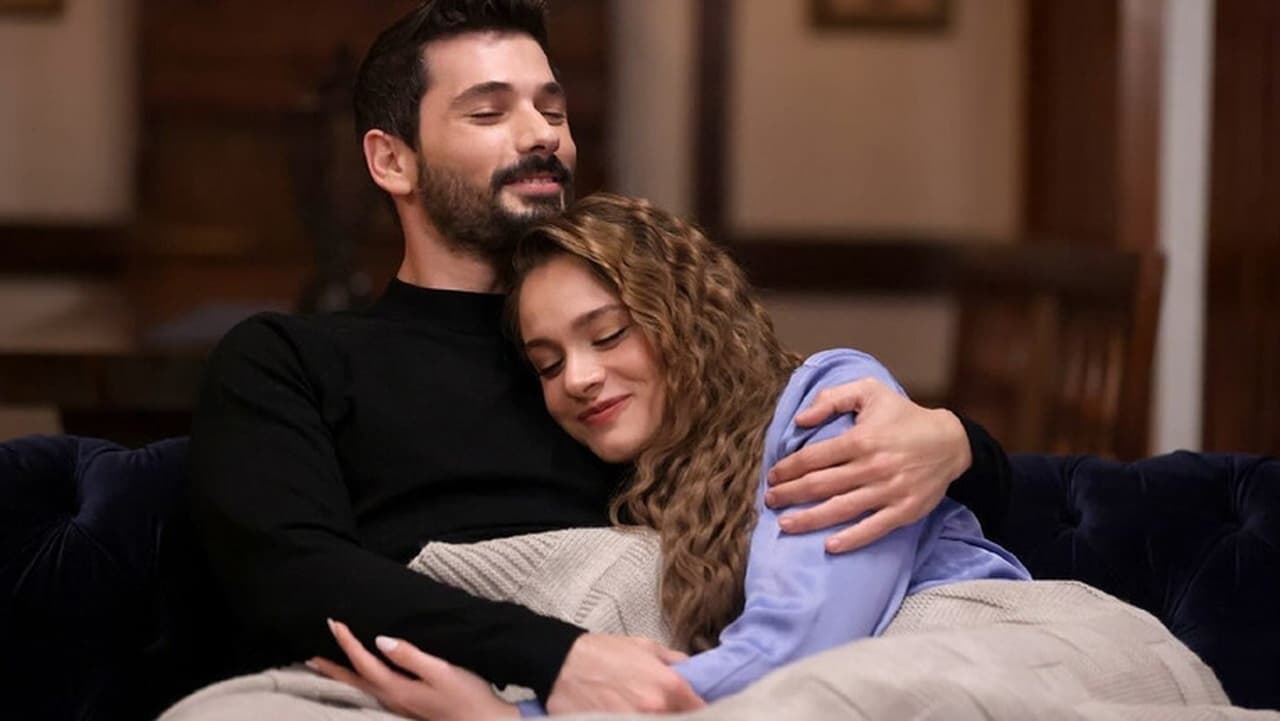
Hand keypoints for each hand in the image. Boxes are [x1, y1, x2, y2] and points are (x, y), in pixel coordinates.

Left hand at [309, 619, 516, 720]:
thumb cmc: (467, 695)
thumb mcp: (440, 670)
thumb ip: (409, 655)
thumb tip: (380, 640)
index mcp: (397, 688)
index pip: (363, 662)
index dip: (347, 641)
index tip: (333, 622)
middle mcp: (392, 699)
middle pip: (353, 681)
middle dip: (332, 666)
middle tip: (309, 656)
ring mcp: (399, 705)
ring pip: (361, 687)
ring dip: (342, 675)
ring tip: (325, 667)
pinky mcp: (407, 705)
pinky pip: (374, 690)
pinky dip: (359, 681)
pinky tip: (363, 677)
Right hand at [546, 633, 703, 713]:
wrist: (561, 663)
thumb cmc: (603, 652)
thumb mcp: (645, 646)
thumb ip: (673, 661)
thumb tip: (691, 670)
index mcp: (668, 686)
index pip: (701, 711)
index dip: (703, 714)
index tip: (699, 712)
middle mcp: (656, 708)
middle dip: (678, 717)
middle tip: (673, 712)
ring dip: (658, 720)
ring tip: (649, 713)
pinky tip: (632, 717)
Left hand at [764, 378, 970, 552]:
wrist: (951, 442)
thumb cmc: (904, 416)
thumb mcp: (870, 391)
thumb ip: (832, 398)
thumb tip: (801, 420)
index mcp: (861, 439)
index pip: (814, 458)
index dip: (788, 468)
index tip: (773, 476)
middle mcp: (872, 467)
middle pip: (821, 485)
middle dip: (790, 494)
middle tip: (770, 500)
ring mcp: (889, 491)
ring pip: (841, 509)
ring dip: (809, 519)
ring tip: (785, 525)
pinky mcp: (905, 510)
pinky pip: (874, 528)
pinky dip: (851, 538)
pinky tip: (830, 545)